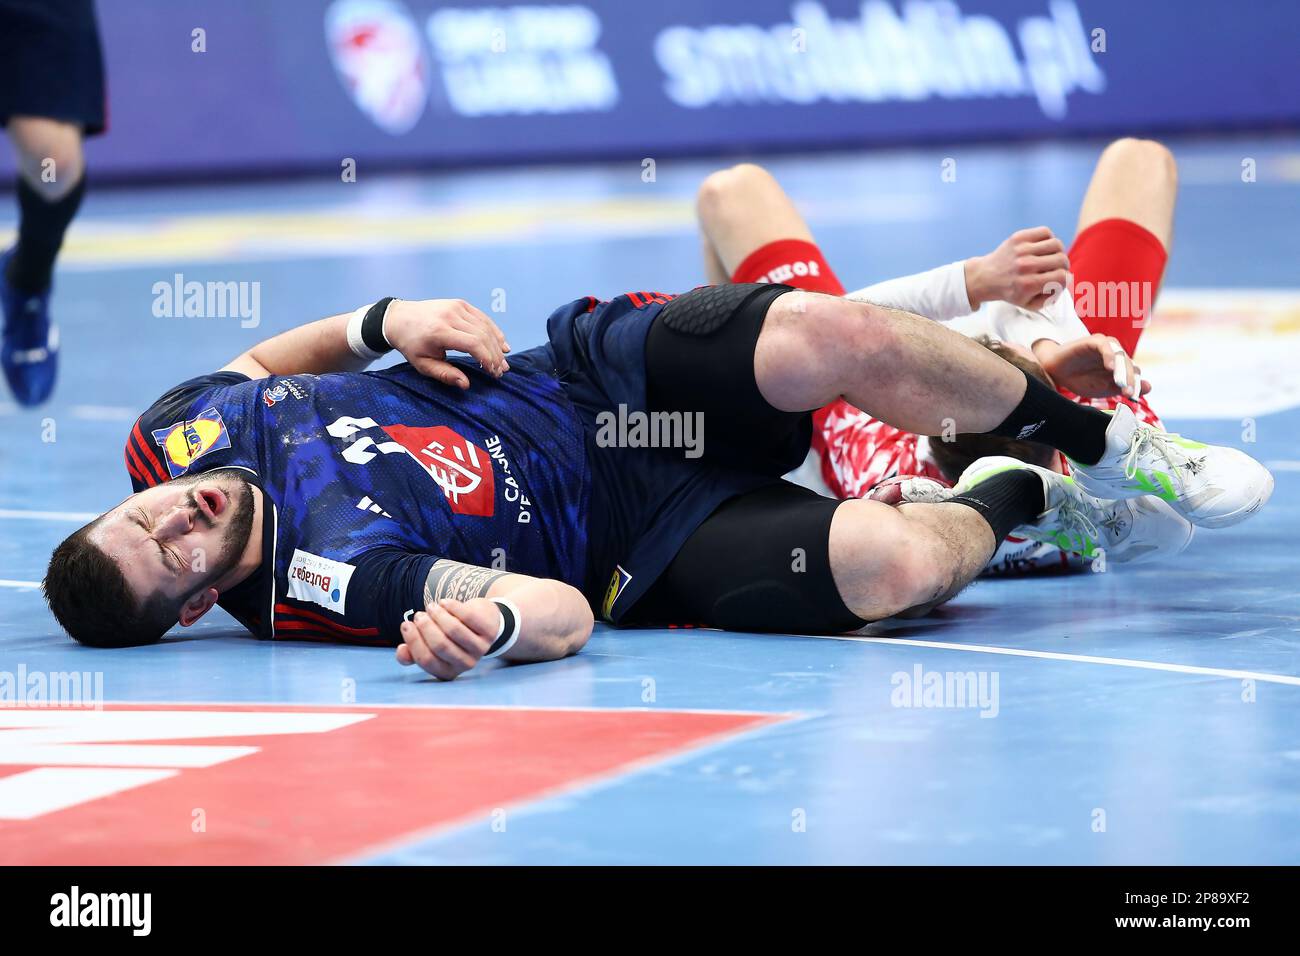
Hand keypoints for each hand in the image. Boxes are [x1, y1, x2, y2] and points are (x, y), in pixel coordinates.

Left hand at [382, 298, 510, 389]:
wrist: (399, 318)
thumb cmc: (411, 345)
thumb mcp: (423, 364)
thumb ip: (445, 374)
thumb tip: (466, 384)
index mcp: (439, 331)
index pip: (473, 344)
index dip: (487, 359)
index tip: (493, 373)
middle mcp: (449, 315)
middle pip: (483, 335)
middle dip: (495, 355)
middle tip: (501, 371)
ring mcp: (456, 307)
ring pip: (485, 326)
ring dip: (498, 344)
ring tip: (503, 361)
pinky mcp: (460, 304)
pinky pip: (482, 318)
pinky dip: (494, 331)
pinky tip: (502, 344)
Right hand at [396, 597, 501, 679]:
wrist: (481, 622)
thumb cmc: (449, 636)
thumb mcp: (431, 646)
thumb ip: (413, 652)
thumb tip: (401, 652)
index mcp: (448, 672)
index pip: (427, 660)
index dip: (414, 641)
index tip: (406, 624)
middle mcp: (466, 664)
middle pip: (440, 645)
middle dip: (425, 627)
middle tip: (418, 615)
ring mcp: (480, 649)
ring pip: (454, 630)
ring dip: (438, 615)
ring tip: (431, 607)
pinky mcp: (490, 631)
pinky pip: (468, 617)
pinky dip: (452, 606)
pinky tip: (445, 602)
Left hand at [965, 227, 1068, 309]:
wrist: (985, 277)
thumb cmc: (1011, 291)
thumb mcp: (1029, 304)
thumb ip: (1051, 298)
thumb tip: (1067, 280)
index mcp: (1028, 284)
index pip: (1062, 277)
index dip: (1065, 279)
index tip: (1060, 279)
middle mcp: (1025, 266)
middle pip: (1061, 259)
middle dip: (1064, 265)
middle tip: (1057, 268)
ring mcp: (1022, 250)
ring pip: (1056, 244)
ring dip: (1058, 252)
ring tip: (1051, 257)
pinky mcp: (1018, 237)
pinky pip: (1045, 232)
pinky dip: (1048, 238)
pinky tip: (1042, 247)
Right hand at [1032, 334, 1150, 399]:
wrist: (1055, 372)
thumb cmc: (1079, 380)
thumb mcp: (1103, 388)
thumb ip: (1124, 387)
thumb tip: (1149, 387)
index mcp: (1120, 366)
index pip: (1133, 373)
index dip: (1135, 384)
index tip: (1133, 397)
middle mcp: (1115, 354)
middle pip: (1129, 365)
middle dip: (1130, 380)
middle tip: (1128, 393)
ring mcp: (1105, 346)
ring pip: (1120, 356)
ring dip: (1122, 370)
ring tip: (1121, 384)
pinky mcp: (1094, 340)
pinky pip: (1105, 346)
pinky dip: (1109, 356)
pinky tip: (1109, 368)